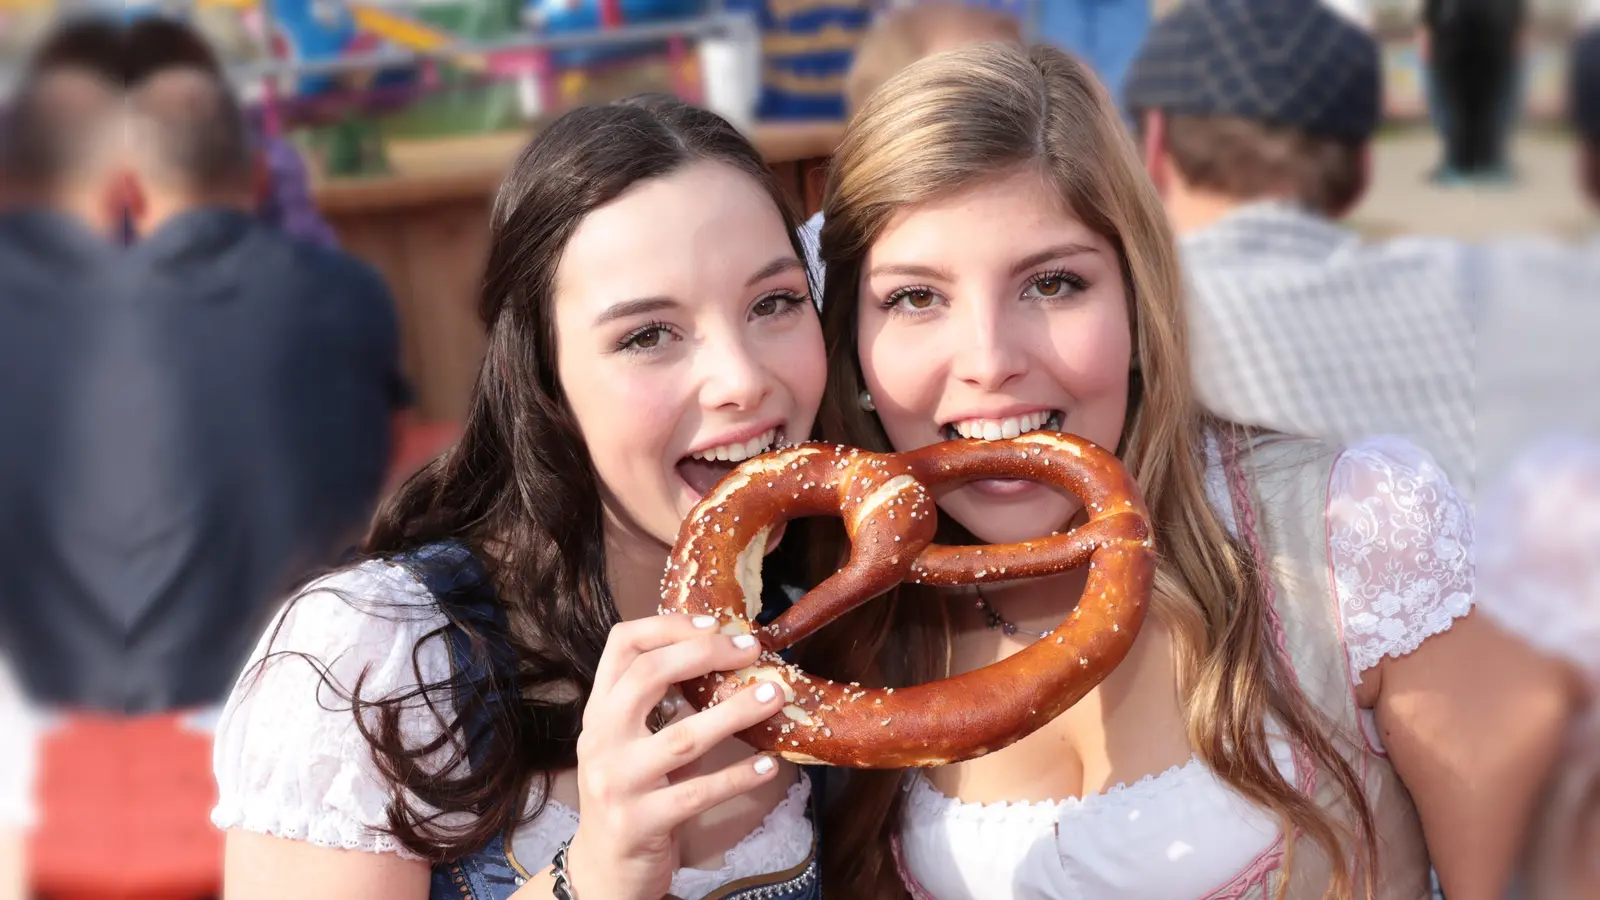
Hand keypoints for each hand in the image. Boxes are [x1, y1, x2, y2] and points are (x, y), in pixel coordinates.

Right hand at [563, 614, 784, 899]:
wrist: (604, 867)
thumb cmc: (631, 793)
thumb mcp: (631, 741)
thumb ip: (659, 704)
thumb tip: (726, 660)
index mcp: (600, 710)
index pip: (621, 645)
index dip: (667, 626)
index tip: (712, 623)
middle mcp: (601, 739)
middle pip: (648, 677)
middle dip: (704, 655)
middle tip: (751, 650)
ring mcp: (617, 782)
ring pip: (682, 737)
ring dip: (734, 713)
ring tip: (774, 695)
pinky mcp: (640, 822)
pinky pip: (698, 793)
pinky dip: (739, 776)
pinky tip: (769, 765)